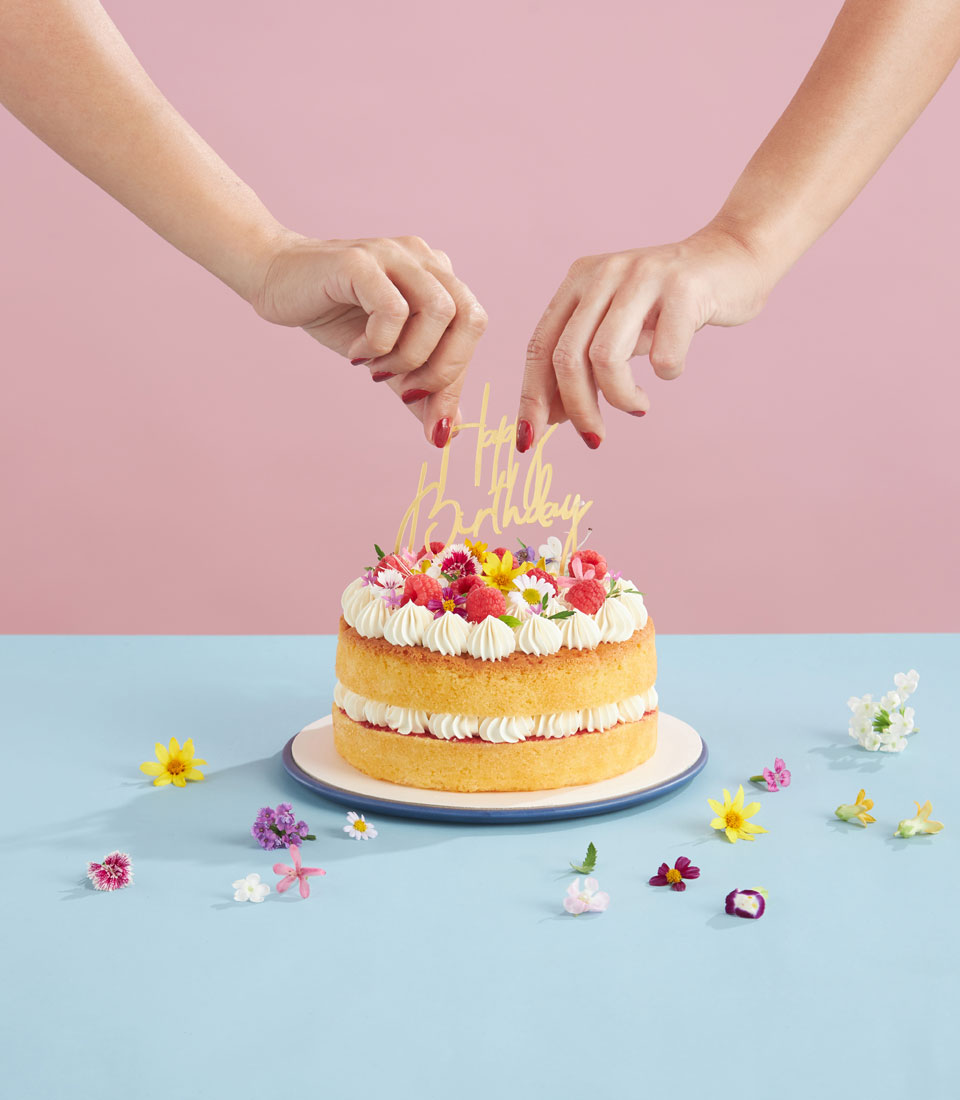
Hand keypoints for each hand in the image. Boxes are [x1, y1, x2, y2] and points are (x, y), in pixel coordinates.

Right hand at [252, 233, 487, 446]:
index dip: (456, 382)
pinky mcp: (360, 262)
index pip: (472, 329)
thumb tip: (447, 430)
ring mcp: (394, 255)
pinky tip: (356, 352)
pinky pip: (393, 309)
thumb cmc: (335, 315)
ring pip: (439, 312)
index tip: (434, 425)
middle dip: (444, 371)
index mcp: (439, 277)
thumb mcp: (385, 359)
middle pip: (470, 318)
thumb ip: (417, 389)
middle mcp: (424, 260)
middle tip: (407, 392)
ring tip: (376, 368)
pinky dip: (380, 343)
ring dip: (411, 356)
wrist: (274, 278)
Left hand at [516, 223, 769, 449]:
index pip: (540, 346)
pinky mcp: (683, 288)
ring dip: (620, 398)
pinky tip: (671, 370)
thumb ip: (585, 361)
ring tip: (637, 407)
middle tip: (594, 438)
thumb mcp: (619, 326)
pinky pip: (662, 356)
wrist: (737, 256)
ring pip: (605, 358)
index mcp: (579, 280)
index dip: (531, 397)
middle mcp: (604, 273)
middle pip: (567, 358)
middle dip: (577, 410)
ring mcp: (642, 276)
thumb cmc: (673, 305)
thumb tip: (550, 417)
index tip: (529, 440)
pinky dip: (666, 375)